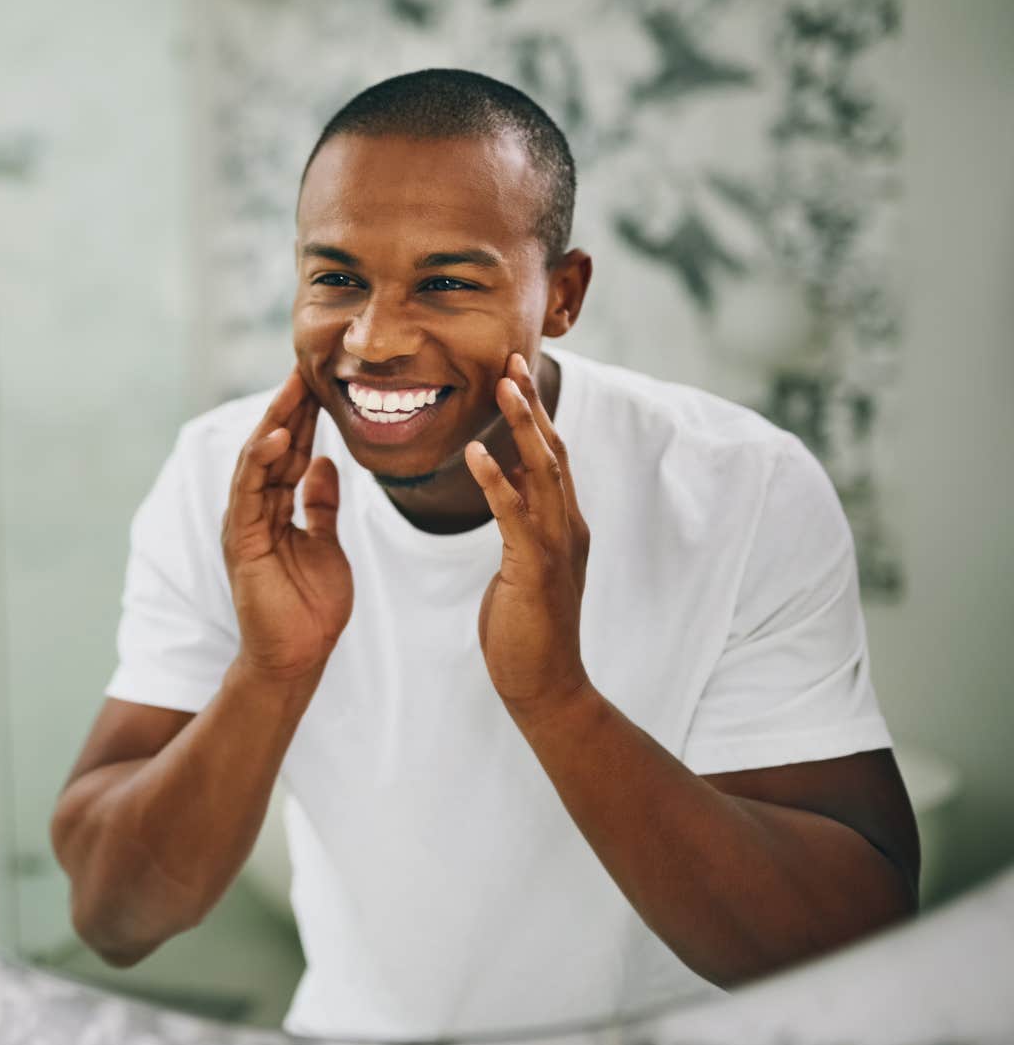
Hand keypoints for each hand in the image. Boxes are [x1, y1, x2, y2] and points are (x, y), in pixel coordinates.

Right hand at [222, 369, 352, 685]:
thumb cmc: (310, 608)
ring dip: (274, 423)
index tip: (320, 381)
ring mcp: (244, 524)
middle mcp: (254, 510)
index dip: (303, 417)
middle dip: (288, 408)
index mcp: (274, 509)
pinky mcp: (241, 541)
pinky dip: (261, 462)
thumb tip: (326, 463)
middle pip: (271, 448)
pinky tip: (278, 436)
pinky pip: (249, 492)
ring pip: (256, 461)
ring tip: (292, 389)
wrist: (298, 657)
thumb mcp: (327, 544)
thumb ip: (321, 505)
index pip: (289, 452)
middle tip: (305, 367)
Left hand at [463, 352, 593, 718]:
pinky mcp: (536, 571)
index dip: (534, 414)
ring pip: (542, 473)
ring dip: (523, 427)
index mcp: (564, 525)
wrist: (543, 684)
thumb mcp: (523, 563)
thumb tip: (507, 480)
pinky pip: (514, 517)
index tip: (513, 374)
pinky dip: (496, 481)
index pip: (551, 456)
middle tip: (510, 360)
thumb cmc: (525, 627)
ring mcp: (556, 548)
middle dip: (532, 405)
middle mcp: (568, 528)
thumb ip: (521, 521)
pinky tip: (476, 453)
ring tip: (501, 388)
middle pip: (552, 451)